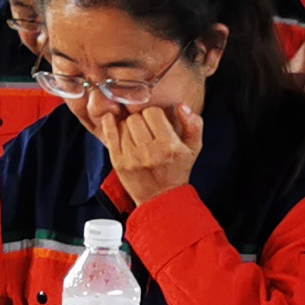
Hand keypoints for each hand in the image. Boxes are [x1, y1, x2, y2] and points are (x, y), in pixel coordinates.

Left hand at [83, 94, 202, 204]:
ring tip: (136, 135)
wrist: (160, 198)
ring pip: (123, 124)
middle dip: (140, 120)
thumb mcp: (193, 148)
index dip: (154, 114)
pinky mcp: (118, 162)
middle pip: (136, 117)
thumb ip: (194, 125)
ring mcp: (132, 158)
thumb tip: (182, 106)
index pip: (153, 112)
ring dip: (128, 126)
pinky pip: (110, 134)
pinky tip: (112, 120)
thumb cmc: (177, 170)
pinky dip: (110, 124)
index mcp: (169, 146)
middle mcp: (150, 152)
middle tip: (145, 129)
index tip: (155, 122)